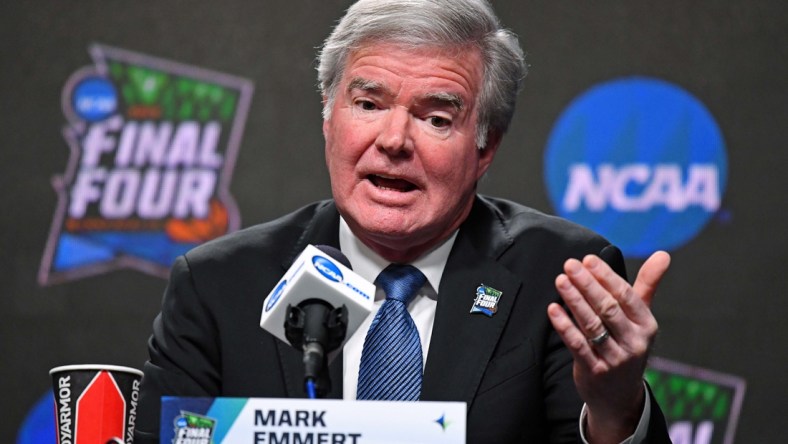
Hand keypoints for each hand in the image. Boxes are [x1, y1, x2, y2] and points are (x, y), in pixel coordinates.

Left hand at [547, 251, 670, 442]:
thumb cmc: (627, 345)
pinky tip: (553, 309)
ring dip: (574, 300)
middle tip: (570, 264)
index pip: (626, 296)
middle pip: (608, 309)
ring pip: (592, 325)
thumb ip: (647, 285)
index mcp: (646, 326)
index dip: (607, 277)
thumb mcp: (641, 318)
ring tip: (561, 280)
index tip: (588, 259)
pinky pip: (578, 345)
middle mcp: (634, 342)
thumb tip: (663, 254)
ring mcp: (615, 358)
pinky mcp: (595, 371)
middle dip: (588, 284)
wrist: (620, 397)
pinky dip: (565, 326)